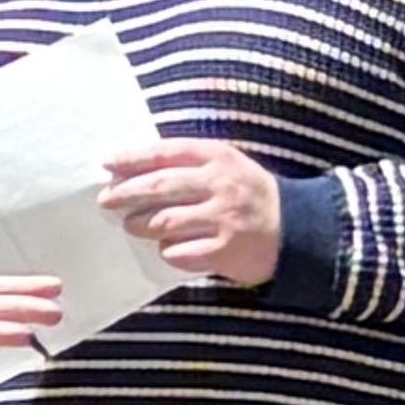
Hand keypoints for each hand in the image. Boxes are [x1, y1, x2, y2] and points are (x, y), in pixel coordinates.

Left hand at [102, 141, 284, 286]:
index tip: (108, 163)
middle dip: (126, 193)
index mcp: (218, 157)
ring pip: (165, 221)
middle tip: (106, 200)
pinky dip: (168, 251)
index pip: (166, 152)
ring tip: (132, 225)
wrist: (298, 228)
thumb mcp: (228, 165)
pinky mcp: (224, 250)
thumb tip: (134, 170)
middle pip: (159, 186)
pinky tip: (167, 249)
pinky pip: (180, 252)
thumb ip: (190, 163)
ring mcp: (223, 218)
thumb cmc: (251, 195)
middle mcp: (220, 185)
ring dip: (141, 224)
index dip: (133, 157)